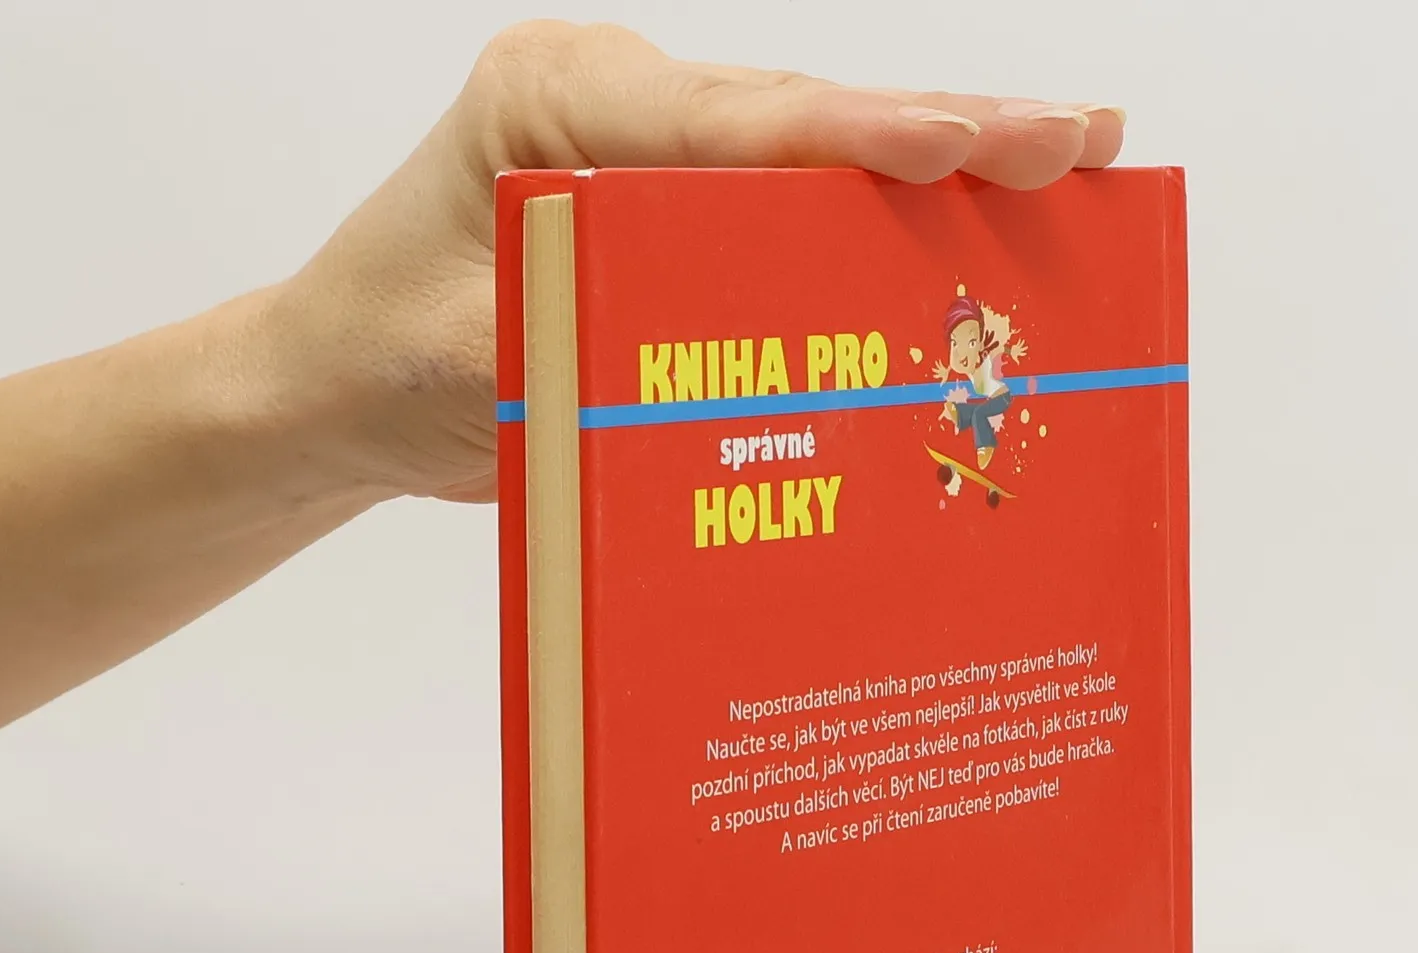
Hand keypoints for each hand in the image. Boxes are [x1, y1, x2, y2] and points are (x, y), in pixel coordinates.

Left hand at [268, 21, 1124, 504]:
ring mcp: (660, 160)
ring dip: (944, 164)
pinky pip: (801, 212)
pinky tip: (979, 225)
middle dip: (945, 130)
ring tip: (1072, 159)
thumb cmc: (378, 354)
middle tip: (1077, 137)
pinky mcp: (686, 219)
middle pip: (804, 119)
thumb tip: (714, 369)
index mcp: (557, 103)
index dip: (853, 139)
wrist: (340, 385)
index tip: (958, 144)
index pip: (728, 122)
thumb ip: (578, 345)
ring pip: (820, 155)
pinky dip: (891, 222)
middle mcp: (622, 112)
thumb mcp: (463, 358)